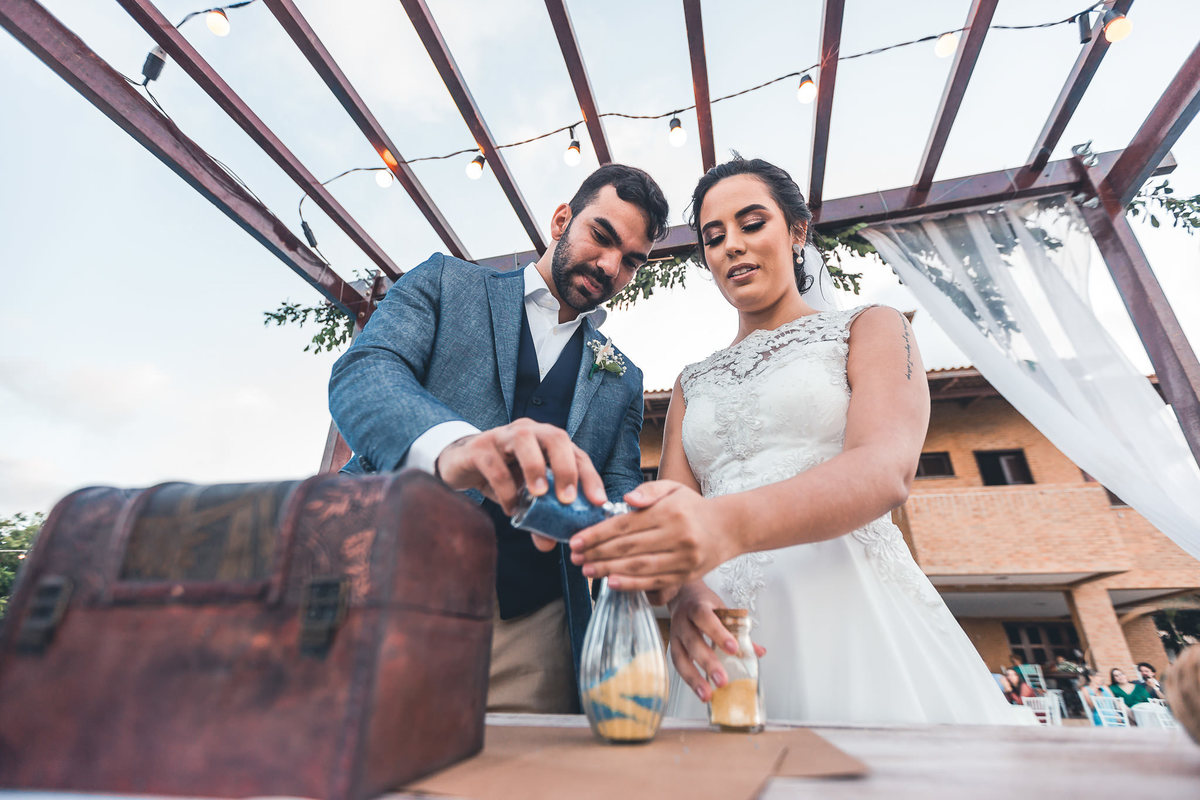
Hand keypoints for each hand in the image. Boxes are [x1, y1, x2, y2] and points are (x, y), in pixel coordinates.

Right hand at [434, 418, 606, 515]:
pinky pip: (495, 464)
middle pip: (556, 438)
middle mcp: (530, 432)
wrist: (460, 465)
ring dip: (535, 468)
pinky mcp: (479, 448)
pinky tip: (509, 508)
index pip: (577, 454)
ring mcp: (503, 436)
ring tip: (538, 496)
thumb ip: (538, 518)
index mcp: (547, 442)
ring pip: (525, 439)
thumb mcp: (524, 497)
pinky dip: (505, 488)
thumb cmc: (501, 475)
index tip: (598, 502)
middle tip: (567, 499)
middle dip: (566, 468)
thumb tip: (549, 545)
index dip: (590, 477)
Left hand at [569, 480, 735, 592]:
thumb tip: (626, 499)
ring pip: (639, 566)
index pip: (625, 525)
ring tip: (587, 570)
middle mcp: (676, 535)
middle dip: (597, 553)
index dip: (597, 534)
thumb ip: (648, 491)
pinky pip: (654, 581)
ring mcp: (682, 558)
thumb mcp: (673, 488)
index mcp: (669, 512)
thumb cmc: (693, 507)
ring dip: (608, 570)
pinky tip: (611, 583)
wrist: (729, 528)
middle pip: (628, 547)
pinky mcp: (686, 575)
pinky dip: (631, 584)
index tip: (576, 540)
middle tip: (575, 557)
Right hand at [668, 582, 764, 702]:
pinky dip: (689, 679)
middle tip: (722, 680)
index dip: (719, 634)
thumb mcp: (723, 609)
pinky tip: (700, 691)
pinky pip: (678, 665)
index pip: (706, 618)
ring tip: (706, 694)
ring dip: (694, 678)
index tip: (733, 648)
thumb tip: (758, 651)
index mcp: (698, 608)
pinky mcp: (672, 647)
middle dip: (707, 662)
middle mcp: (683, 621)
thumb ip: (739, 630)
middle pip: (693, 642)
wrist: (682, 595)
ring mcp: (676, 635)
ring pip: (681, 657)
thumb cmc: (705, 604)